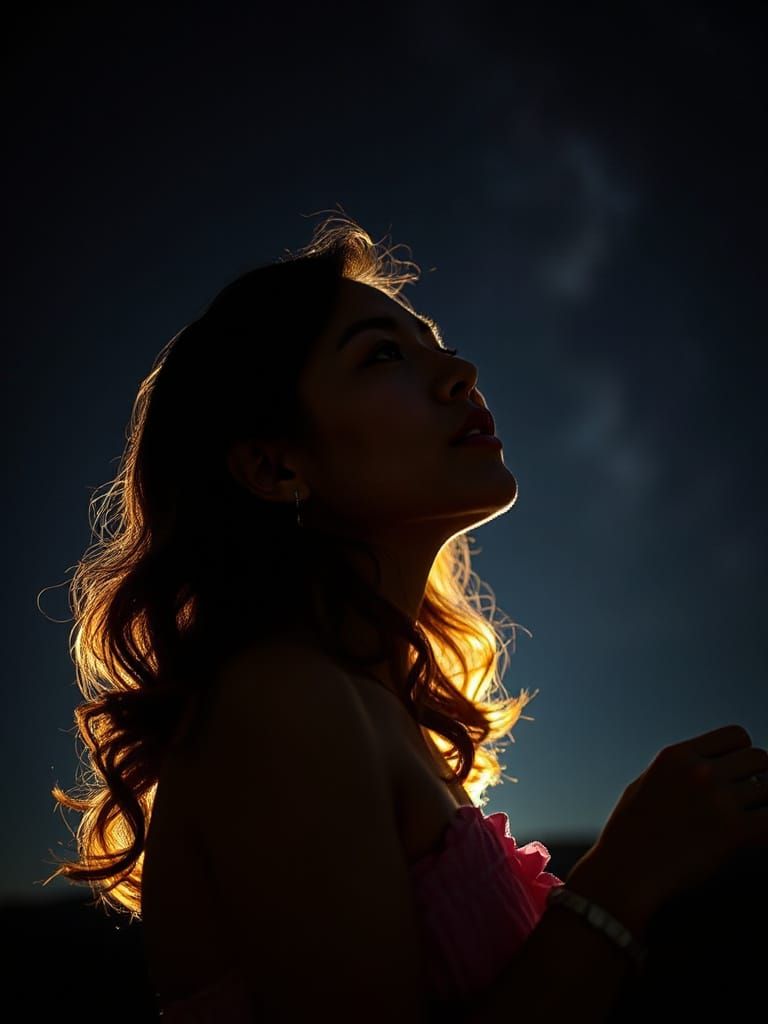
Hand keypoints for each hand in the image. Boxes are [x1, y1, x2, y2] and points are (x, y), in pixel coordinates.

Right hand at [586, 724, 767, 909]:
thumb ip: (680, 769)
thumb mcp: (646, 783)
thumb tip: (713, 765)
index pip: (736, 735)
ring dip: (764, 803)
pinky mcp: (734, 833)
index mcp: (678, 756)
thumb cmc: (631, 831)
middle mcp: (701, 772)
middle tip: (747, 799)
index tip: (735, 774)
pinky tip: (755, 836)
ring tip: (748, 818)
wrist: (625, 871)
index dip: (741, 753)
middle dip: (758, 776)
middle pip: (760, 757)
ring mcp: (719, 800)